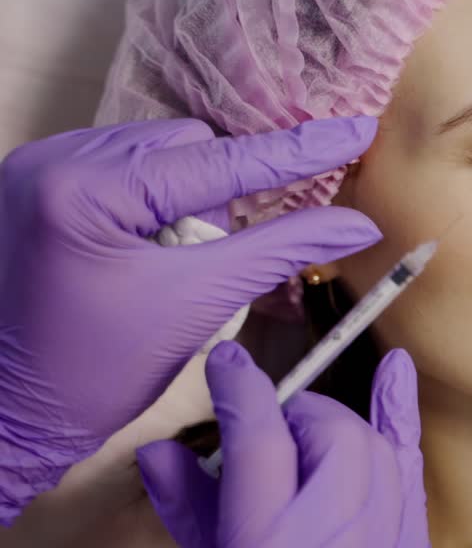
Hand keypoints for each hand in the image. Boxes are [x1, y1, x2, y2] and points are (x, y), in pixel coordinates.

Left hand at [0, 117, 381, 522]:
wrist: (5, 418)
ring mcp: (36, 167)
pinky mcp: (32, 183)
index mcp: (87, 189)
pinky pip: (122, 164)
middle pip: (188, 145)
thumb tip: (356, 224)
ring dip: (189, 193)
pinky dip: (154, 197)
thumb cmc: (93, 374)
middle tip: (216, 254)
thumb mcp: (198, 306)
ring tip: (175, 258)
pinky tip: (146, 248)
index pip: (220, 161)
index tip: (358, 131)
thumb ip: (282, 250)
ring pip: (159, 150)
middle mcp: (54, 159)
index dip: (298, 152)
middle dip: (224, 192)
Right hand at [136, 343, 429, 547]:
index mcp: (270, 539)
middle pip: (324, 431)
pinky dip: (401, 416)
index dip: (242, 389)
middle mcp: (336, 530)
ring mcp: (382, 532)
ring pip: (368, 442)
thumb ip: (189, 508)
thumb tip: (161, 453)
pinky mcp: (408, 536)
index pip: (261, 437)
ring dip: (332, 427)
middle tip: (261, 430)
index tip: (226, 362)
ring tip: (302, 431)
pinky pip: (410, 463)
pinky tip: (397, 372)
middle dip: (289, 417)